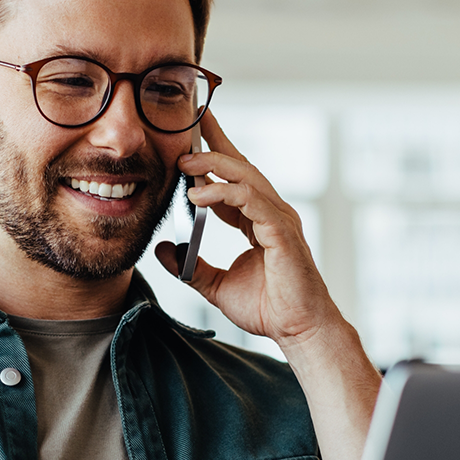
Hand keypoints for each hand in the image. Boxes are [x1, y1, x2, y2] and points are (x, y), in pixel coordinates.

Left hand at [154, 111, 343, 349]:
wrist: (297, 330)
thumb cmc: (269, 308)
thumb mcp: (215, 285)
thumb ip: (190, 267)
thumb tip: (162, 251)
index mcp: (256, 220)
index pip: (233, 178)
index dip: (212, 155)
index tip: (190, 135)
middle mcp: (270, 213)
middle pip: (241, 166)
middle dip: (214, 143)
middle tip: (186, 129)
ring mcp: (278, 219)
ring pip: (246, 177)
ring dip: (214, 165)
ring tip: (184, 164)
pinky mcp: (282, 232)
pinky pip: (251, 201)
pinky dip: (224, 193)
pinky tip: (198, 194)